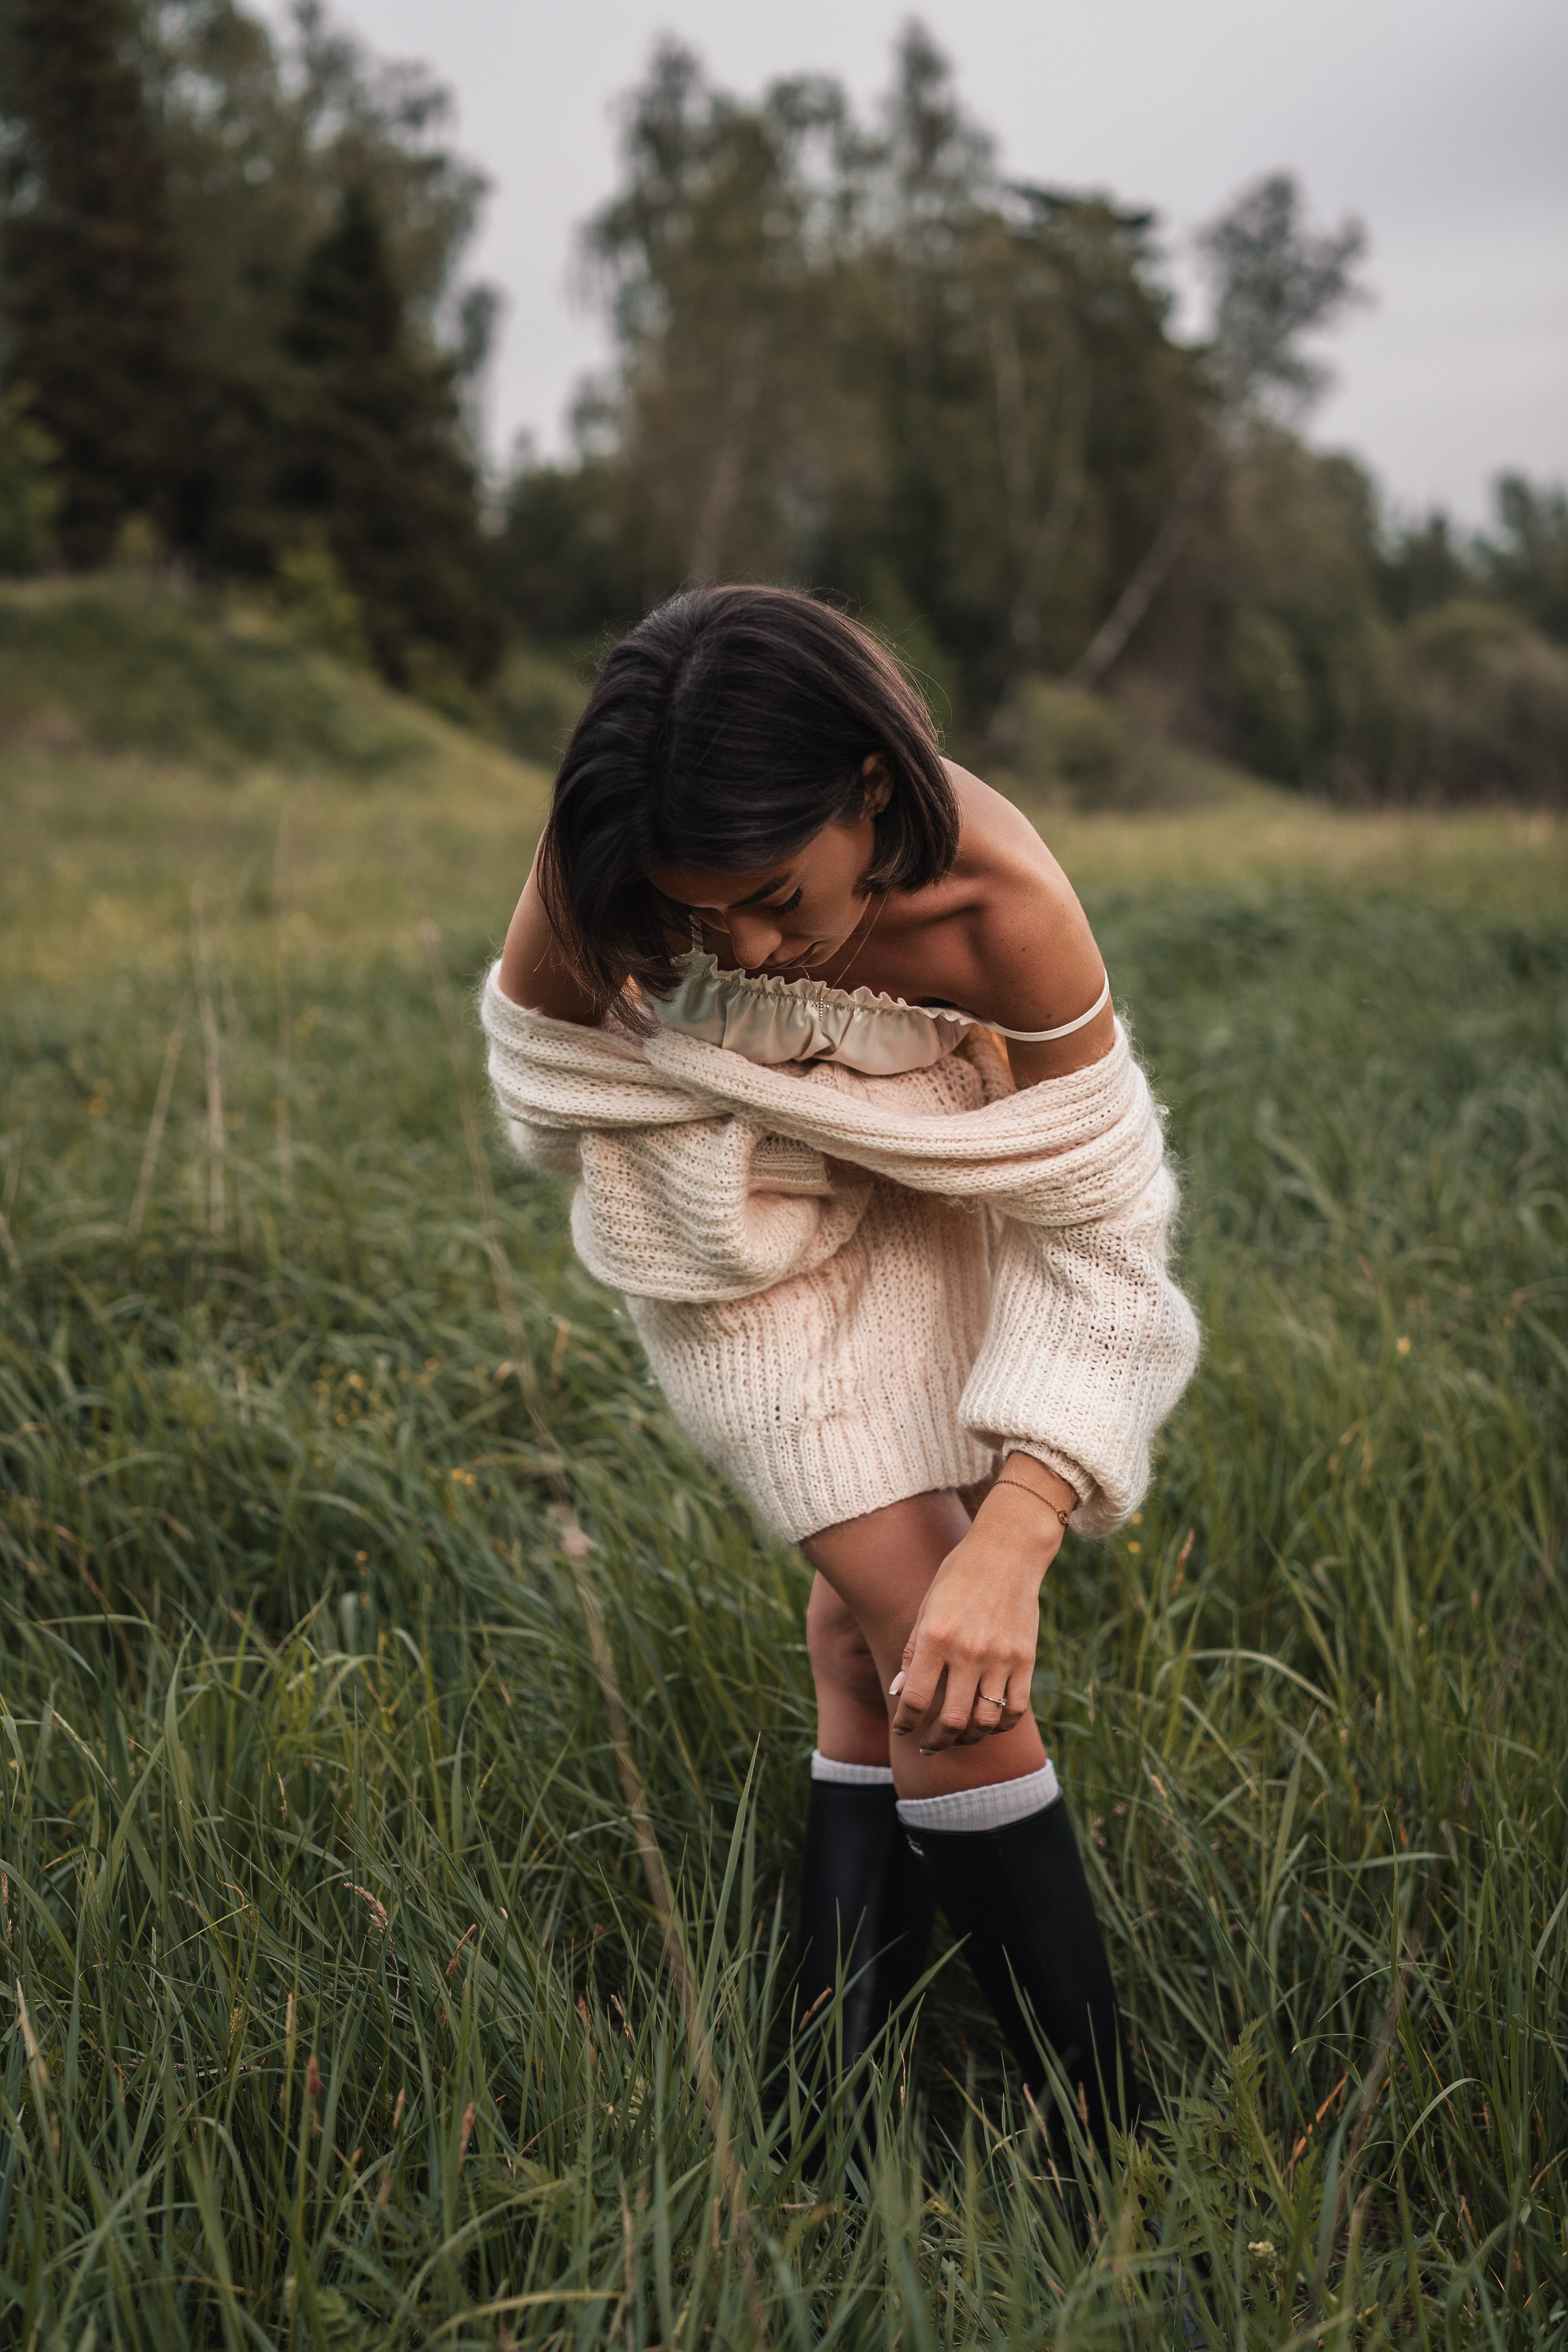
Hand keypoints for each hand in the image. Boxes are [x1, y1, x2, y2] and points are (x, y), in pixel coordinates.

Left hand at [889, 1461, 1075, 1750]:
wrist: (1008, 1551)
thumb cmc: (959, 1575)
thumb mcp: (926, 1606)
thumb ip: (913, 1651)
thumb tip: (898, 1691)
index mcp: (936, 1637)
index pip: (914, 1698)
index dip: (904, 1722)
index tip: (901, 1728)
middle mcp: (968, 1651)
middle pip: (951, 1720)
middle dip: (935, 1741)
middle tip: (928, 1745)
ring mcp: (1000, 1657)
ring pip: (985, 1721)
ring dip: (968, 1738)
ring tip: (957, 1737)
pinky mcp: (1025, 1659)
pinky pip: (1015, 1708)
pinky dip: (1001, 1725)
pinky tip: (989, 1724)